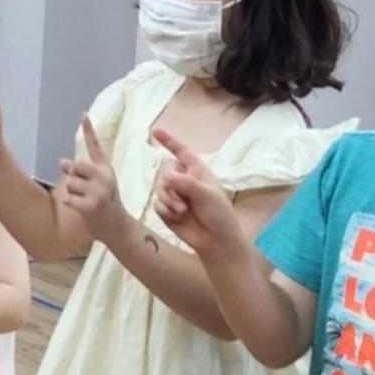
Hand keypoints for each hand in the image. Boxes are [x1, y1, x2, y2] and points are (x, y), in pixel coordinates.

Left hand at [58, 115, 128, 246]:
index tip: (82, 114)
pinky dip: (70, 203)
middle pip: (76, 165)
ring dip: (72, 192)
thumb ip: (79, 171)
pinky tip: (81, 208)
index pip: (94, 146)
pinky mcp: (91, 206)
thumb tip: (62, 162)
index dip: (88, 129)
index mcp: (105, 168)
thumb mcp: (96, 183)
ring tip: (85, 200)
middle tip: (83, 188)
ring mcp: (99, 192)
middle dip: (74, 176)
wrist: (117, 227)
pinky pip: (68, 198)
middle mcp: (104, 177)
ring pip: (70, 183)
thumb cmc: (104, 201)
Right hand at [151, 127, 240, 256]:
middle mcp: (184, 181)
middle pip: (166, 171)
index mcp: (197, 172)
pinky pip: (157, 203)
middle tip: (184, 200)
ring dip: (170, 200)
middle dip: (172, 185)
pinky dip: (166, 210)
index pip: (181, 151)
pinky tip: (177, 218)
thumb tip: (166, 177)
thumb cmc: (219, 215)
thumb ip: (186, 183)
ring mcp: (175, 195)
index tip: (155, 131)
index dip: (168, 140)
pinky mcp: (167, 210)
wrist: (217, 243)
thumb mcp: (207, 195)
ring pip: (160, 188)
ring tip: (184, 212)